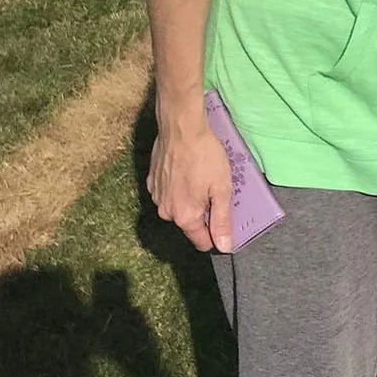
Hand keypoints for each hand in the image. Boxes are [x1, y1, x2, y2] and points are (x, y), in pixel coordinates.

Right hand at [147, 119, 232, 251]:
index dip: (216, 235)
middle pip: (190, 224)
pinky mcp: (151, 182)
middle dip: (203, 213)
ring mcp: (156, 197)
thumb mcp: (222, 189)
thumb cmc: (205, 157)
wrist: (180, 128)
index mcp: (185, 217)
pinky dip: (178, 189)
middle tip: (214, 191)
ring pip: (178, 208)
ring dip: (189, 200)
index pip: (202, 242)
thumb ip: (222, 220)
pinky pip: (168, 194)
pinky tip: (186, 172)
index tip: (225, 220)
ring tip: (200, 179)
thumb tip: (224, 248)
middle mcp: (166, 212)